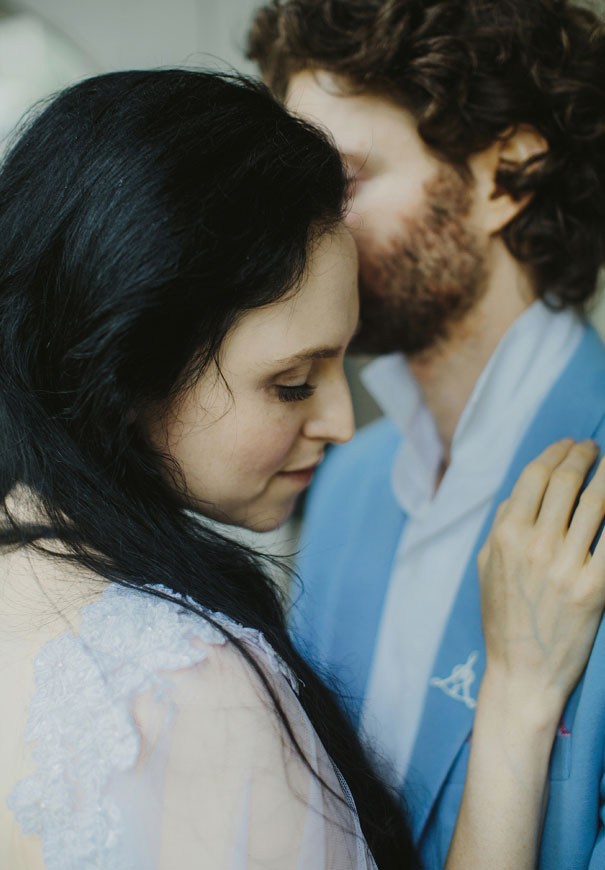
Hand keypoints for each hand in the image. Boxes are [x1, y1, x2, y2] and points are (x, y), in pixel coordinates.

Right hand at [478, 438, 604, 729]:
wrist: (523, 673)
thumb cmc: (503, 619)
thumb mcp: (487, 567)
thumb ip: (501, 525)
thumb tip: (521, 492)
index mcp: (505, 535)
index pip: (534, 476)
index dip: (556, 453)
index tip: (570, 445)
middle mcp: (535, 545)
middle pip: (566, 482)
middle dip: (583, 456)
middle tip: (594, 449)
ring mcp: (566, 566)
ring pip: (597, 502)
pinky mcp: (595, 588)